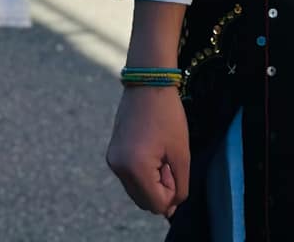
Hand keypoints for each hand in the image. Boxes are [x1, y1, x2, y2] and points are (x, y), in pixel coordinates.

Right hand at [106, 87, 188, 216]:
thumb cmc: (168, 115)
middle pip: (144, 202)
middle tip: (169, 163)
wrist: (148, 83)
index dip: (172, 193)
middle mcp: (119, 167)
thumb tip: (170, 208)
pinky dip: (142, 174)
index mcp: (135, 167)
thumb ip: (179, 186)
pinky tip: (152, 153)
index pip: (157, 204)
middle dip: (161, 191)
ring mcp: (113, 161)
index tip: (174, 167)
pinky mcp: (112, 154)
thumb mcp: (181, 154)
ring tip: (161, 156)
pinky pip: (129, 178)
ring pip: (136, 192)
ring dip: (152, 183)